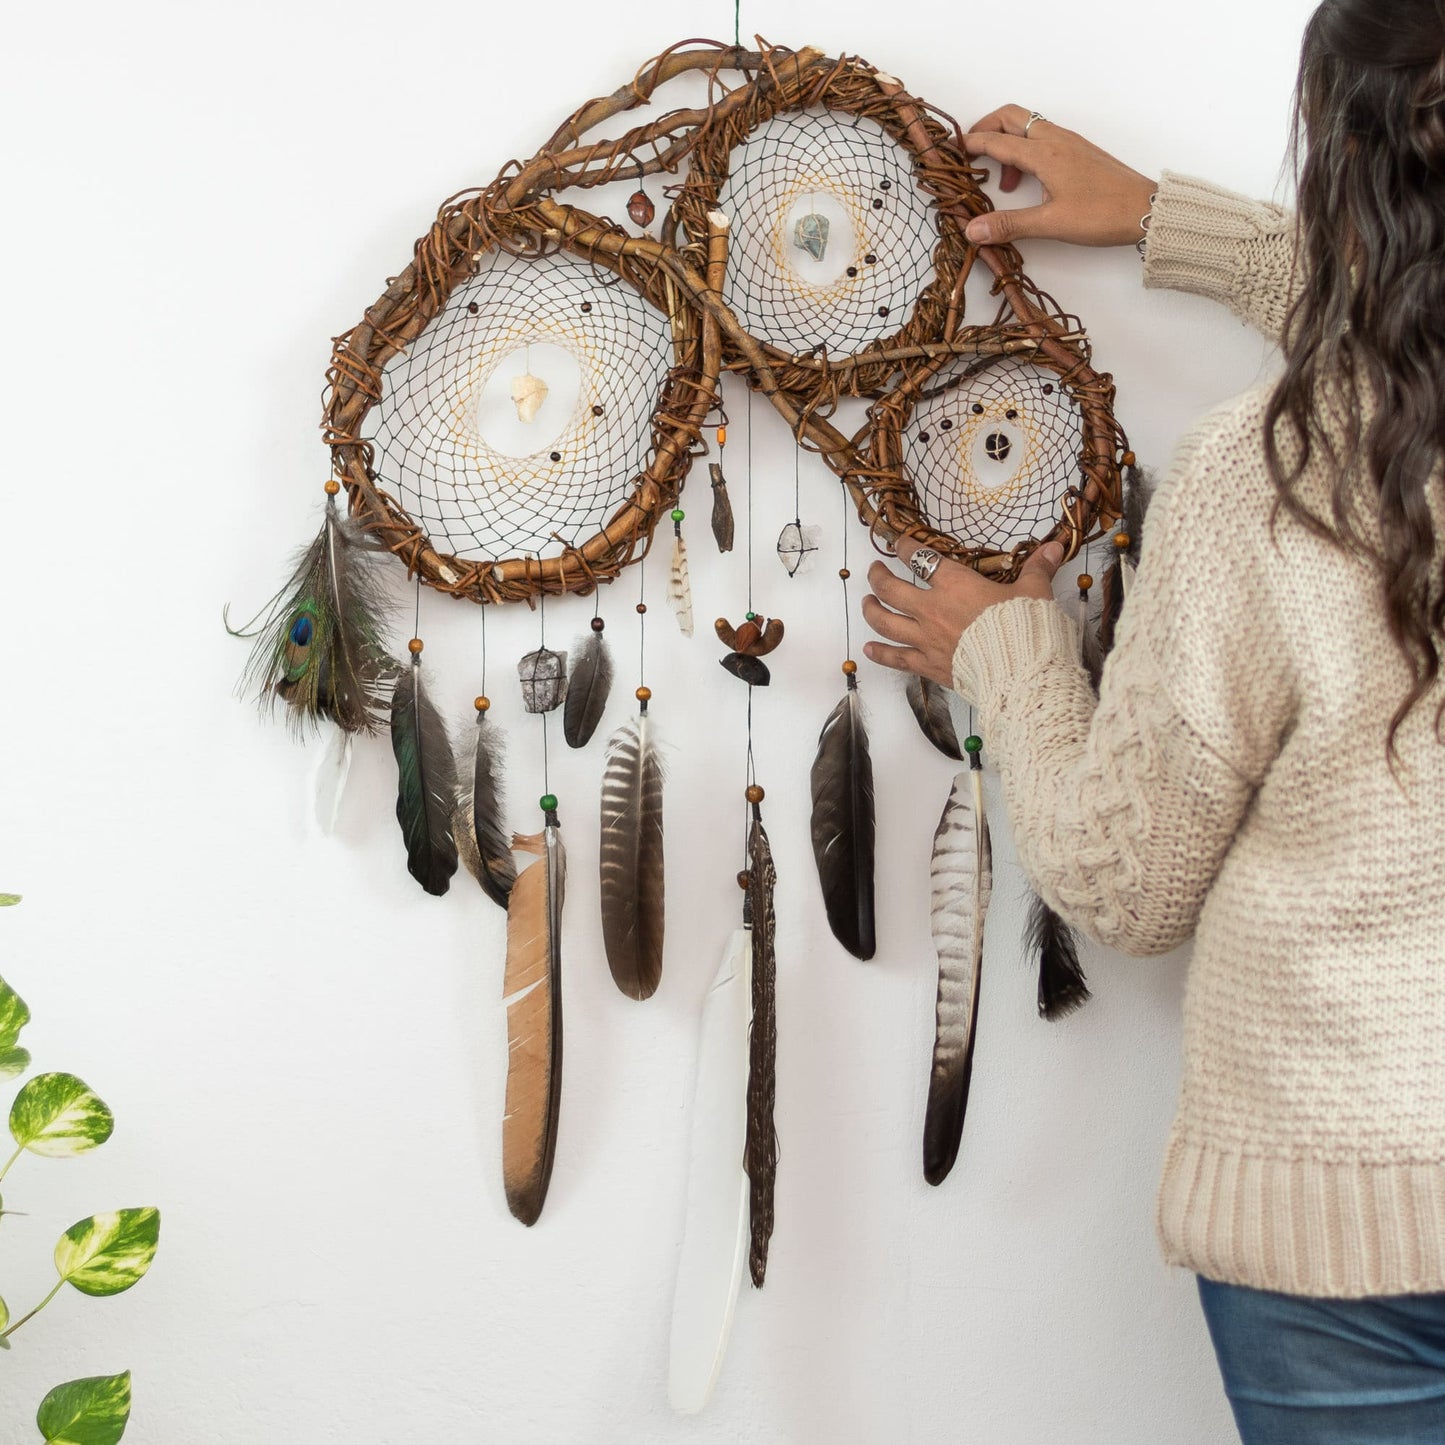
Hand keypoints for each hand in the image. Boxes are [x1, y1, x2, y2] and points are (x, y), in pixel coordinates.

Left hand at [862, 539, 1063, 686]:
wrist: (1020, 671)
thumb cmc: (1026, 627)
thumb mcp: (1035, 591)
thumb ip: (1038, 568)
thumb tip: (1055, 547)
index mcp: (955, 584)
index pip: (922, 559)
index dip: (908, 548)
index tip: (899, 543)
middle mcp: (931, 609)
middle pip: (891, 589)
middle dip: (878, 577)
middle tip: (874, 571)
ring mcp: (925, 638)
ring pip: (885, 621)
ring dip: (871, 610)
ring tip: (866, 603)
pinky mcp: (927, 665)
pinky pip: (895, 657)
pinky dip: (879, 652)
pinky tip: (868, 649)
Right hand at [962, 104, 1156, 248]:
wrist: (1145, 209)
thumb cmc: (1101, 214)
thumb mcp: (1050, 223)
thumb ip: (1009, 225)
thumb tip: (972, 230)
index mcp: (1044, 153)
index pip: (997, 140)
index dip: (970, 144)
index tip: (951, 153)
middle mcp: (1054, 139)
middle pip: (1010, 116)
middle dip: (986, 128)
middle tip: (970, 154)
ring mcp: (1068, 142)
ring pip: (1027, 126)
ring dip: (1006, 144)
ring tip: (1001, 182)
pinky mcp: (1078, 150)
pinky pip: (1042, 138)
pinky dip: (1025, 151)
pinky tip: (1027, 183)